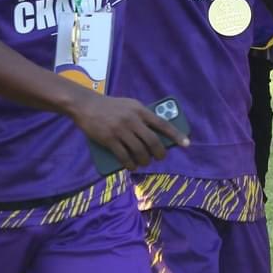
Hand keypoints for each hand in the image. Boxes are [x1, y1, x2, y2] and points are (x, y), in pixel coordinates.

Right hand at [68, 92, 184, 169]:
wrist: (86, 105)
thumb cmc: (110, 106)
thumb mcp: (129, 106)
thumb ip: (141, 117)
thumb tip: (155, 135)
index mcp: (140, 110)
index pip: (163, 123)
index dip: (176, 135)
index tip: (186, 144)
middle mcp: (132, 120)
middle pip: (152, 141)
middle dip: (159, 153)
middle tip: (160, 158)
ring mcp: (120, 130)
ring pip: (139, 151)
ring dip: (144, 161)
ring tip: (145, 163)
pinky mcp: (109, 139)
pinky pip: (124, 156)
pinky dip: (130, 164)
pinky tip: (132, 166)